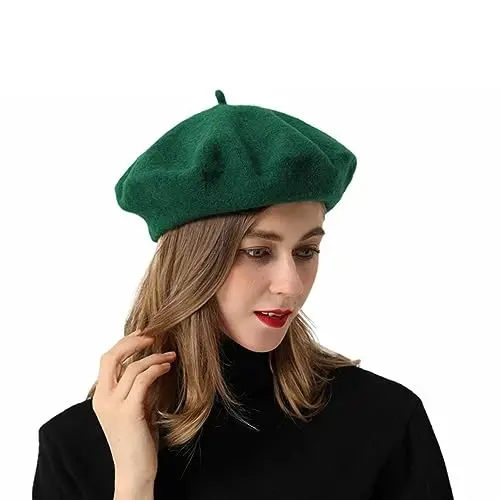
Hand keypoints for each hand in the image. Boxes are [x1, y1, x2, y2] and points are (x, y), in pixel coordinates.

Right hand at [91, 329, 175, 485]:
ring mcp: (114, 405)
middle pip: (111, 357)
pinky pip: (143, 380)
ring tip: (170, 356)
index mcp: (100, 397)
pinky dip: (156, 369)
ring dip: (154, 357)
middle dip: (133, 342)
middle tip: (153, 335)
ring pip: (132, 367)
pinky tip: (167, 368)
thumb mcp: (134, 407)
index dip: (124, 343)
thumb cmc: (137, 440)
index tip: (143, 335)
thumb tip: (150, 362)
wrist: (134, 471)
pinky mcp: (129, 412)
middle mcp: (102, 399)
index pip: (107, 359)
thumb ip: (135, 387)